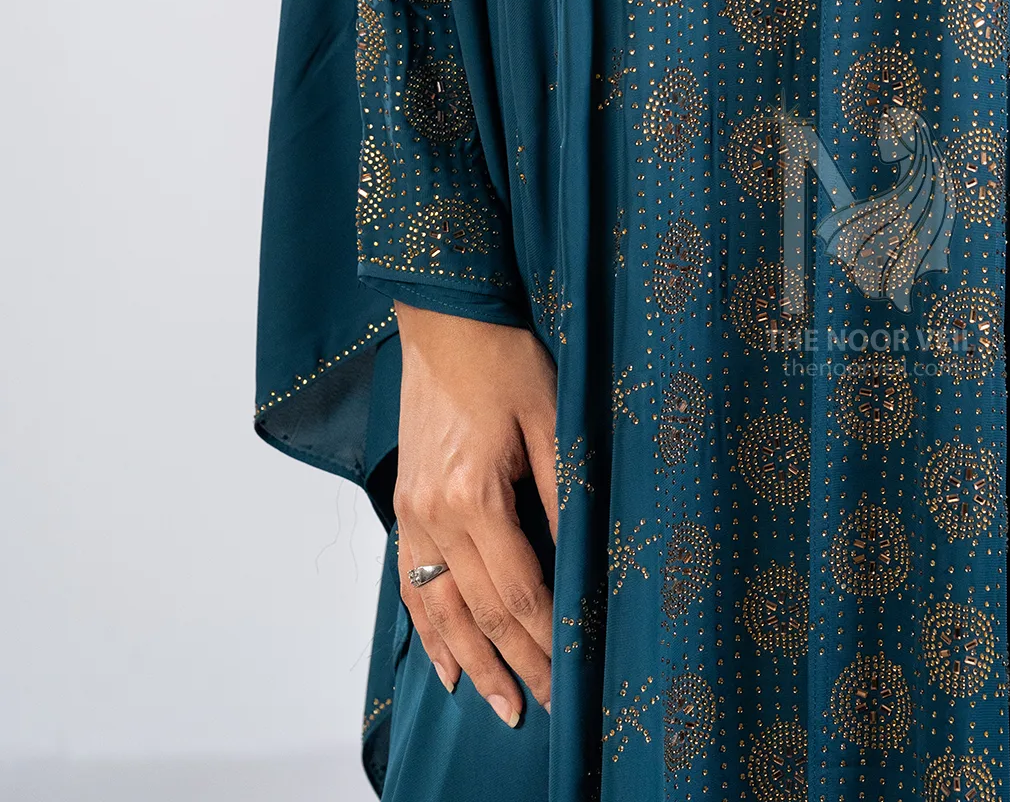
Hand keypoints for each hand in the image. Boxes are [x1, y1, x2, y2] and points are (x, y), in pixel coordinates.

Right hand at [392, 303, 559, 724]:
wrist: (445, 319)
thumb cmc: (503, 358)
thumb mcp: (552, 416)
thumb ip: (565, 491)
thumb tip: (586, 555)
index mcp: (473, 496)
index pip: (518, 591)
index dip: (548, 638)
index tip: (573, 673)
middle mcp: (433, 515)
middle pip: (479, 611)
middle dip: (515, 663)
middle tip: (545, 708)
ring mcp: (412, 513)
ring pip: (439, 609)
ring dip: (469, 663)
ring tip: (499, 704)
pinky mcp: (405, 505)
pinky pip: (411, 584)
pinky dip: (428, 630)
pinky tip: (445, 664)